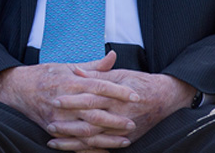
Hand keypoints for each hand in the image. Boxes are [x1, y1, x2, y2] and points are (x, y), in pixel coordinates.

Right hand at [0, 51, 139, 151]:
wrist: (16, 89)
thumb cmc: (44, 75)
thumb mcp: (67, 66)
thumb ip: (92, 66)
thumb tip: (113, 56)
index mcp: (69, 82)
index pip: (99, 86)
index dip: (119, 91)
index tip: (136, 96)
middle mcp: (63, 100)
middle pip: (95, 111)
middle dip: (116, 118)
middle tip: (133, 121)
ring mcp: (57, 117)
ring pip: (87, 130)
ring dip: (108, 137)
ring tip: (126, 139)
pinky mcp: (52, 129)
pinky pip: (75, 142)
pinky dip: (91, 148)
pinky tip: (106, 150)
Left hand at [48, 66, 193, 146]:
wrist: (165, 97)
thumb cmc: (140, 82)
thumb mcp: (119, 74)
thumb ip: (96, 73)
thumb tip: (74, 70)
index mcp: (116, 96)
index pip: (90, 98)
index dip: (72, 100)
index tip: (55, 99)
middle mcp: (120, 115)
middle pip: (90, 122)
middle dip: (68, 125)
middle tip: (49, 123)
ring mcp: (123, 130)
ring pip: (95, 139)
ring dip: (73, 141)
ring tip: (53, 141)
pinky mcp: (126, 139)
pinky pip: (104, 147)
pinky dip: (87, 150)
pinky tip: (72, 150)